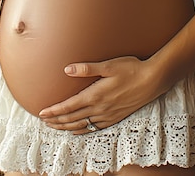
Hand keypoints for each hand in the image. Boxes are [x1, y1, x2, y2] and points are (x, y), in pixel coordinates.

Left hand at [38, 56, 161, 133]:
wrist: (152, 80)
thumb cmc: (131, 69)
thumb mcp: (109, 65)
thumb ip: (87, 68)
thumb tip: (67, 69)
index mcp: (95, 95)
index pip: (69, 107)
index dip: (54, 111)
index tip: (42, 113)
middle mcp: (99, 108)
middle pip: (72, 119)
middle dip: (56, 120)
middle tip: (44, 121)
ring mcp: (107, 115)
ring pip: (82, 125)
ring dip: (66, 127)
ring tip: (55, 126)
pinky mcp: (115, 117)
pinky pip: (94, 128)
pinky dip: (82, 131)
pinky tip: (77, 130)